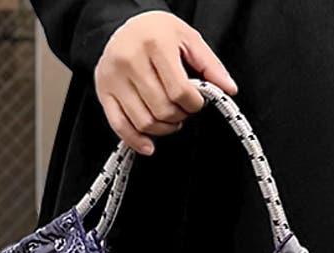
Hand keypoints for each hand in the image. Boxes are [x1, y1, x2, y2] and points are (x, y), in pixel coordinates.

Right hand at [94, 10, 237, 154]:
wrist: (123, 25)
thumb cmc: (157, 33)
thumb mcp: (188, 39)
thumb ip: (210, 65)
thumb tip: (229, 89)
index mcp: (154, 44)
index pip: (180, 91)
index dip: (193, 104)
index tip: (196, 102)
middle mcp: (130, 60)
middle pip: (162, 109)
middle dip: (179, 116)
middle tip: (182, 109)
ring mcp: (114, 78)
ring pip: (144, 122)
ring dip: (163, 129)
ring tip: (168, 118)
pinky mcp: (103, 92)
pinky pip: (120, 126)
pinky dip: (136, 141)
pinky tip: (149, 145)